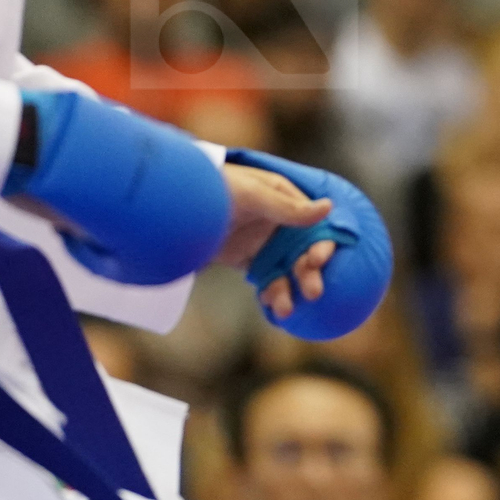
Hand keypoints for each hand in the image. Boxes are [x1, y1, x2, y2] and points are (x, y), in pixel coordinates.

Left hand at [215, 163, 334, 319]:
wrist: (170, 204)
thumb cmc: (213, 189)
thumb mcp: (251, 195)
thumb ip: (287, 207)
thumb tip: (328, 208)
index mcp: (283, 198)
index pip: (314, 224)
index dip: (321, 244)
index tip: (317, 261)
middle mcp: (277, 221)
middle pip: (303, 251)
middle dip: (309, 272)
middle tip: (314, 292)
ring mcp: (261, 241)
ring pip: (285, 269)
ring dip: (289, 289)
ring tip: (286, 309)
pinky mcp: (244, 259)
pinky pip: (265, 279)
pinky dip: (271, 294)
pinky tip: (273, 308)